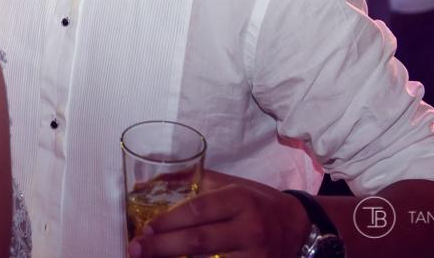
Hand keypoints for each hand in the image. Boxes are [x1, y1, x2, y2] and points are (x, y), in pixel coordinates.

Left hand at [127, 171, 309, 257]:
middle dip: (162, 247)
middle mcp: (248, 229)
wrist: (299, 228)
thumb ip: (191, 183)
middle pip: (198, 241)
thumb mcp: (230, 185)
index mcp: (240, 200)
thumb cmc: (257, 203)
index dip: (169, 221)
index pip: (198, 210)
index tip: (145, 228)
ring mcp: (254, 256)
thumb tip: (146, 186)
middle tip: (135, 249)